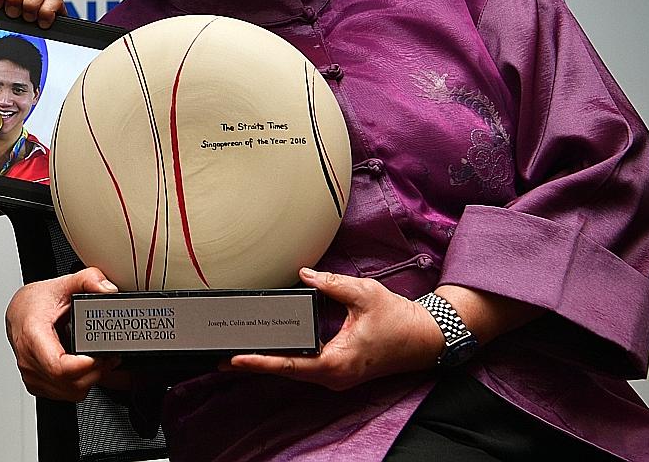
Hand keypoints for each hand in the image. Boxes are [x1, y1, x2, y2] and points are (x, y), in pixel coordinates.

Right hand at [5, 268, 121, 400]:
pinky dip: (80, 383)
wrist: (18, 312)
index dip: (86, 366)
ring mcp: (32, 375)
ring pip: (71, 392)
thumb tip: (108, 289)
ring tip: (99, 359)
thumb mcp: (62, 284)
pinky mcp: (37, 384)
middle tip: (109, 354)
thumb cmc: (34, 303)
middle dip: (96, 371)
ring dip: (90, 379)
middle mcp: (29, 360)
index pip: (60, 367)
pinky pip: (66, 394)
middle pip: (71, 383)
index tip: (101, 355)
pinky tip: (85, 367)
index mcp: (33, 336)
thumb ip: (88, 280)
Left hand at [218, 268, 443, 390]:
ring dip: (269, 363)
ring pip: (295, 372)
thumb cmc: (398, 319)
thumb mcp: (363, 293)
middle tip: (224, 355)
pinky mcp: (338, 370)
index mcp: (337, 363)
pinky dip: (285, 360)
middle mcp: (334, 376)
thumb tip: (303, 273)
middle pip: (287, 372)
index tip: (237, 359)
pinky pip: (306, 368)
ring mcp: (335, 376)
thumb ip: (330, 283)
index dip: (261, 362)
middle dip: (256, 364)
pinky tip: (269, 351)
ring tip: (238, 355)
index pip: (291, 365)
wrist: (424, 338)